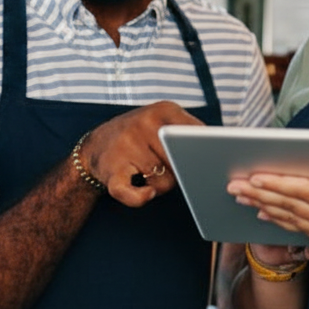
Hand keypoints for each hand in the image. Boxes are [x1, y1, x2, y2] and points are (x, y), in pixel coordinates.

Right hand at [82, 101, 200, 206]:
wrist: (94, 146)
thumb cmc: (139, 137)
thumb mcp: (163, 120)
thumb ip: (190, 130)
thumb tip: (215, 153)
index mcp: (164, 110)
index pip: (198, 135)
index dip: (204, 152)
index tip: (207, 160)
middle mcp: (144, 123)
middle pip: (182, 161)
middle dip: (180, 171)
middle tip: (169, 167)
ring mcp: (126, 146)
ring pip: (164, 181)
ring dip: (161, 185)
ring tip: (150, 174)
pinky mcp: (112, 171)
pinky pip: (134, 195)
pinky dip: (141, 198)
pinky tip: (146, 193)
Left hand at [227, 155, 308, 293]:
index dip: (281, 184)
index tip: (257, 176)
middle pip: (294, 206)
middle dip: (262, 195)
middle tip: (233, 186)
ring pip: (295, 219)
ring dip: (266, 207)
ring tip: (242, 198)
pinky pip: (305, 231)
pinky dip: (284, 222)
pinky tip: (270, 218)